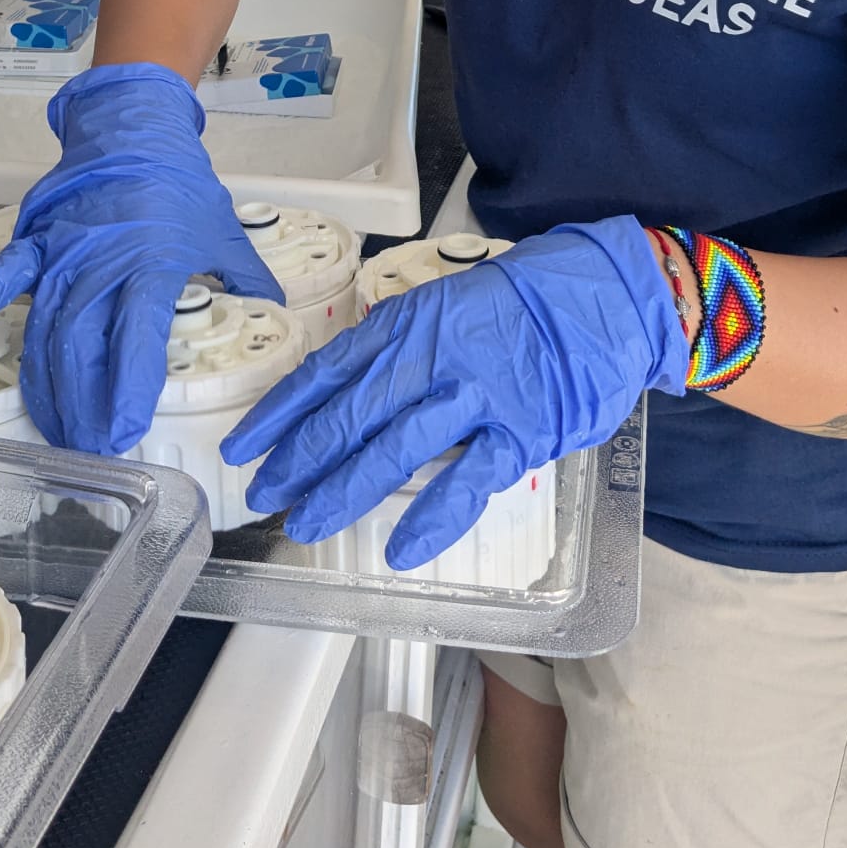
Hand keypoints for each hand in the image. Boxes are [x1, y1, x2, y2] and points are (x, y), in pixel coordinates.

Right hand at [0, 63, 281, 454]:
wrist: (134, 130)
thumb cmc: (178, 184)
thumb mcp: (221, 232)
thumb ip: (245, 278)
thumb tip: (274, 311)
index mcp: (151, 266)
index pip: (136, 339)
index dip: (126, 389)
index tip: (123, 431)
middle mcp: (102, 264)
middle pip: (83, 347)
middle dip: (82, 407)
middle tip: (88, 451)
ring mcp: (64, 253)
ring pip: (46, 328)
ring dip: (45, 383)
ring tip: (53, 429)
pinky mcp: (38, 240)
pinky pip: (7, 270)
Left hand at [220, 217, 686, 569]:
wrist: (602, 296)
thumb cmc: (517, 306)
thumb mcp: (443, 309)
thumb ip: (396, 350)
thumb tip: (341, 391)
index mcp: (405, 325)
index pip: (324, 373)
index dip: (279, 415)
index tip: (244, 450)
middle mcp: (429, 357)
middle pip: (347, 416)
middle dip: (299, 461)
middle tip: (265, 497)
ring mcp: (474, 395)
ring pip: (392, 449)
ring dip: (344, 490)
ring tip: (307, 524)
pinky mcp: (519, 432)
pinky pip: (467, 482)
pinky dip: (432, 519)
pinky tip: (399, 551)